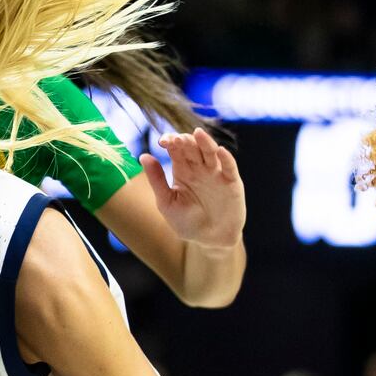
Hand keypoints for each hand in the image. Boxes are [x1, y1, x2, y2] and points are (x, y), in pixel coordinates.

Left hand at [140, 128, 244, 248]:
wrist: (209, 241)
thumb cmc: (187, 223)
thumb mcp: (167, 203)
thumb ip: (156, 180)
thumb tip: (143, 156)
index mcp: (182, 169)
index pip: (176, 149)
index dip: (171, 141)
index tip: (163, 141)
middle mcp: (199, 167)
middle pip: (193, 147)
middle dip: (186, 141)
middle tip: (178, 140)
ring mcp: (216, 173)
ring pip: (211, 152)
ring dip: (205, 142)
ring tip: (197, 134)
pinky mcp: (232, 182)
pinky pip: (229, 167)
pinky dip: (226, 158)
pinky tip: (220, 151)